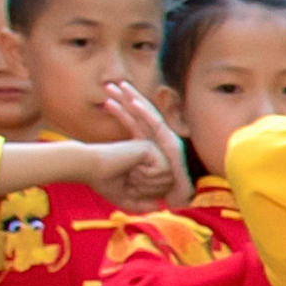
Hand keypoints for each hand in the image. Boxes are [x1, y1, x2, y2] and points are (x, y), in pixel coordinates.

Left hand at [96, 80, 198, 199]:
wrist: (178, 200)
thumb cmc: (155, 193)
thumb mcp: (135, 178)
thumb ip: (127, 169)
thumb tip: (111, 166)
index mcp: (149, 143)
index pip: (134, 121)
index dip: (121, 109)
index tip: (107, 100)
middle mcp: (158, 137)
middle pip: (140, 113)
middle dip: (125, 98)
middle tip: (109, 85)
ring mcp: (166, 139)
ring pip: (147, 115)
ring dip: (133, 100)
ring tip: (119, 87)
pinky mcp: (171, 144)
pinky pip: (156, 126)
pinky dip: (145, 113)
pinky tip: (134, 103)